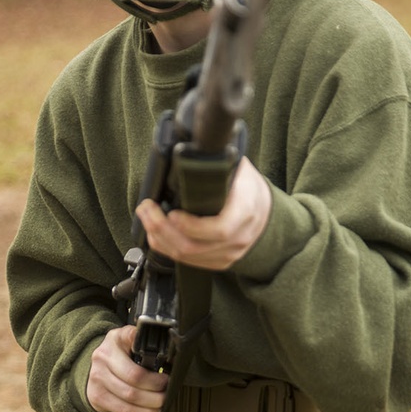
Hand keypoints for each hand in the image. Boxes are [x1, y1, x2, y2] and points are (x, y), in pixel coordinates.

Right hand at [86, 324, 168, 411]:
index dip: (145, 345)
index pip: (131, 337)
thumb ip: (146, 347)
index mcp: (116, 338)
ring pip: (131, 395)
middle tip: (166, 389)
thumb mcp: (131, 345)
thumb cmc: (122, 359)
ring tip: (161, 401)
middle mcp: (104, 355)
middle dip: (156, 386)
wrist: (98, 374)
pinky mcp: (97, 396)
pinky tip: (151, 411)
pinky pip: (125, 409)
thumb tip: (174, 359)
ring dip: (152, 402)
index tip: (161, 356)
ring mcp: (98, 376)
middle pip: (135, 375)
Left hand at [134, 157, 270, 269]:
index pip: (221, 228)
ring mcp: (230, 253)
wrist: (263, 209)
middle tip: (147, 209)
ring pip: (188, 257)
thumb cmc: (246, 185)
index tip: (172, 212)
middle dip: (163, 229)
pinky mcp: (220, 262)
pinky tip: (157, 235)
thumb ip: (218, 163)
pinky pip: (190, 263)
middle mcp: (240, 236)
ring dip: (160, 239)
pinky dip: (168, 249)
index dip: (193, 226)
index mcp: (246, 210)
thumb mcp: (238, 167)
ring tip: (147, 219)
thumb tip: (191, 148)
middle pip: (196, 246)